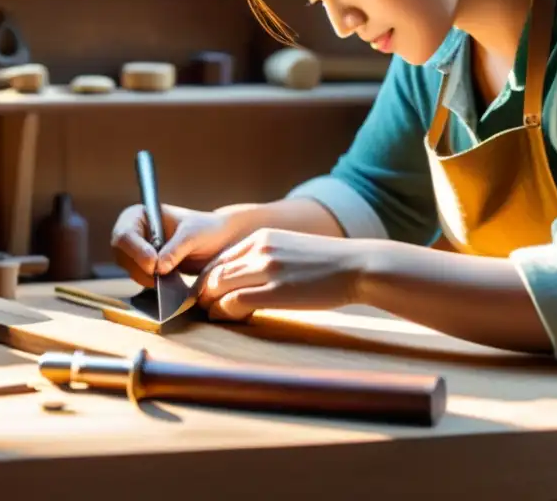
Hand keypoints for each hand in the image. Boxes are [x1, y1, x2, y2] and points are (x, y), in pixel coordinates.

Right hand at [110, 203, 236, 286]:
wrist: (218, 241)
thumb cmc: (206, 229)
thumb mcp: (192, 234)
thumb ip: (175, 249)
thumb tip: (158, 268)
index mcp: (140, 215)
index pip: (124, 235)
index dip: (136, 251)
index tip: (153, 263)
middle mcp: (134, 233)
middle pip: (122, 255)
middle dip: (142, 267)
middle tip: (164, 273)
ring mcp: (138, 252)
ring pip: (131, 270)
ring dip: (149, 277)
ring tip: (172, 274)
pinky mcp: (146, 268)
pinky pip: (141, 279)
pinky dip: (154, 282)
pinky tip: (170, 279)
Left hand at [196, 228, 367, 320]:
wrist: (358, 266)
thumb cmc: (330, 264)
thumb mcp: (292, 250)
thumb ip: (268, 259)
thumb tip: (249, 282)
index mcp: (263, 237)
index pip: (221, 258)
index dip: (207, 278)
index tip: (204, 293)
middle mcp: (260, 248)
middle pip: (214, 272)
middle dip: (202, 292)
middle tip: (198, 308)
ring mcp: (266, 268)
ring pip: (218, 286)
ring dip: (209, 304)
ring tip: (209, 315)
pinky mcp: (274, 290)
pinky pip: (234, 302)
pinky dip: (223, 313)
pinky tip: (225, 319)